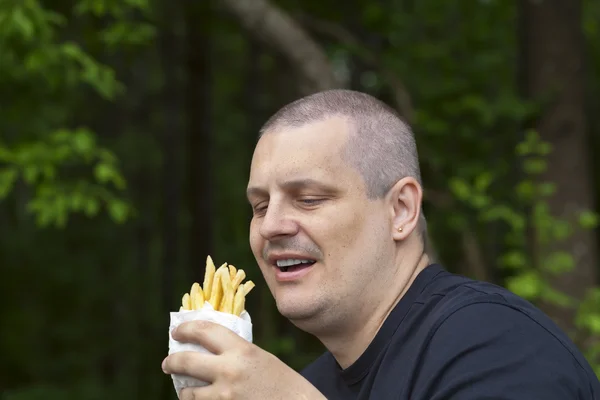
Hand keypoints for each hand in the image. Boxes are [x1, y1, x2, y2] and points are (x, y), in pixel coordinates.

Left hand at [162, 320, 325, 399]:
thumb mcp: (258, 356)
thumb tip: (207, 343)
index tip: (177, 331)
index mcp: (241, 350)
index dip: (186, 328)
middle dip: (172, 361)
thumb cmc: (280, 380)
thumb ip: (235, 350)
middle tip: (168, 362)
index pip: (204, 331)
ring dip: (185, 390)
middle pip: (186, 361)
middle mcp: (229, 371)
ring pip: (189, 392)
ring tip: (186, 389)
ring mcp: (225, 396)